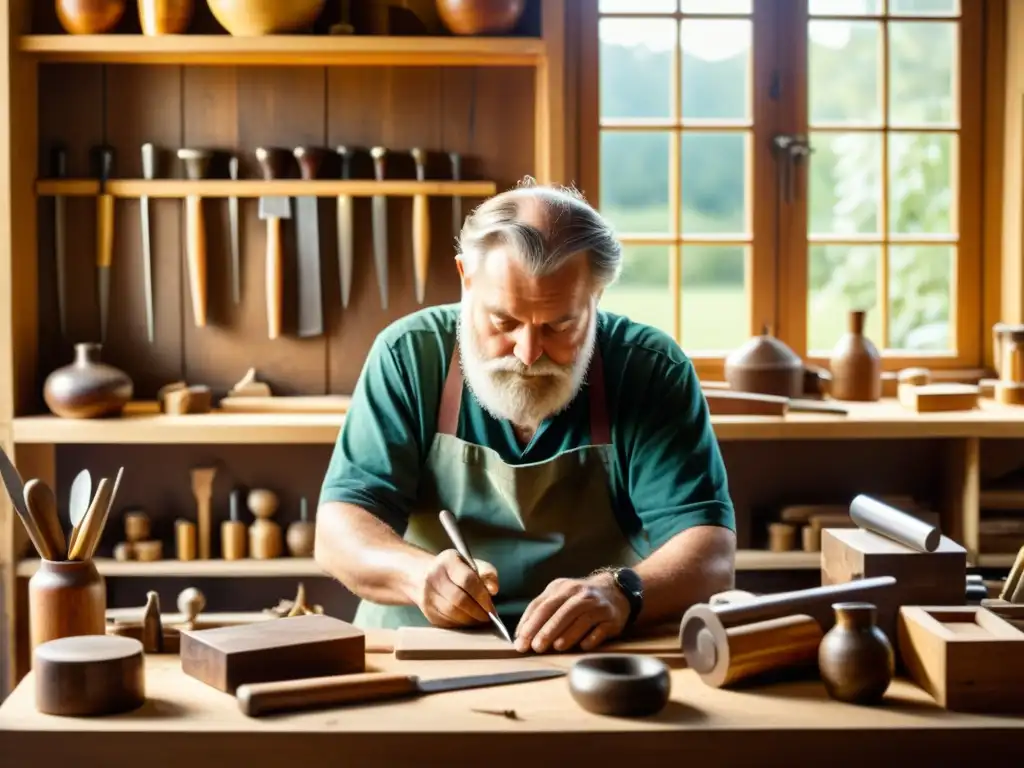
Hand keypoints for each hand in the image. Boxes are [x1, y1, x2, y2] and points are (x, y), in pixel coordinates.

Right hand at [413, 549, 499, 627]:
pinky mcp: (426, 610)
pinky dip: (460, 623)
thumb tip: (493, 589)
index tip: (491, 606)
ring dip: (469, 619)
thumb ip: (487, 573)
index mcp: (447, 561)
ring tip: (480, 619)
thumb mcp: (472, 564)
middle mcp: (433, 576)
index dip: (481, 595)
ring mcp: (427, 594)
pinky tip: (468, 620)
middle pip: (458, 599)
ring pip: (451, 612)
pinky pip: (445, 621)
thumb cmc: (455, 570)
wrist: (424, 575)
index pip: (467, 580)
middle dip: (477, 611)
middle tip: (488, 616)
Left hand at [514, 573, 629, 653]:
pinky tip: (583, 646)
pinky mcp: (611, 617)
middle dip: (547, 630)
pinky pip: (601, 629)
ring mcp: (597, 605)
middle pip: (561, 612)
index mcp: (562, 588)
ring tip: (556, 647)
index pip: (543, 605)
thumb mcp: (559, 596)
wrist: (615, 590)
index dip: (530, 624)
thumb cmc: (579, 599)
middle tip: (535, 647)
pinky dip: (591, 638)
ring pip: (581, 620)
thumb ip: (540, 611)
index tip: (521, 641)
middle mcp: (580, 594)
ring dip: (568, 634)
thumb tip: (520, 634)